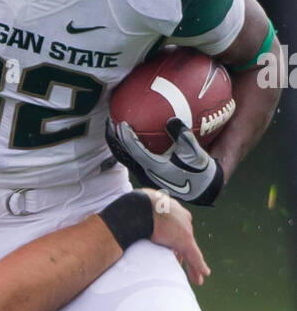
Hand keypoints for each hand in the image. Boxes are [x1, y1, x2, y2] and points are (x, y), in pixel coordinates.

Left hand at [106, 117, 223, 206]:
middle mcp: (145, 172)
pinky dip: (126, 147)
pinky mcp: (147, 173)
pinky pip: (131, 158)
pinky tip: (128, 136)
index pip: (136, 151)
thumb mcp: (195, 154)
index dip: (127, 137)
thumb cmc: (199, 172)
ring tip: (112, 128)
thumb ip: (184, 137)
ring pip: (125, 157)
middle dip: (115, 139)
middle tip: (109, 122)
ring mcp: (144, 174)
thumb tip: (172, 120)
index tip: (121, 123)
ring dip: (117, 143)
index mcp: (155, 167)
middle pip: (123, 154)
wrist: (201, 190)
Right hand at [141, 188, 209, 285]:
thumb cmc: (135, 207)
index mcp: (170, 211)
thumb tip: (125, 226)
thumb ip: (139, 219)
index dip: (172, 243)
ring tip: (196, 277)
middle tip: (181, 264)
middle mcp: (180, 219)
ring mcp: (184, 229)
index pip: (174, 230)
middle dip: (183, 254)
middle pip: (183, 240)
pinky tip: (204, 274)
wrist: (139, 206)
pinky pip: (194, 256)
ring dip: (193, 265)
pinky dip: (199, 266)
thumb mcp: (139, 211)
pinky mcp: (185, 240)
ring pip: (191, 250)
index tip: (171, 252)